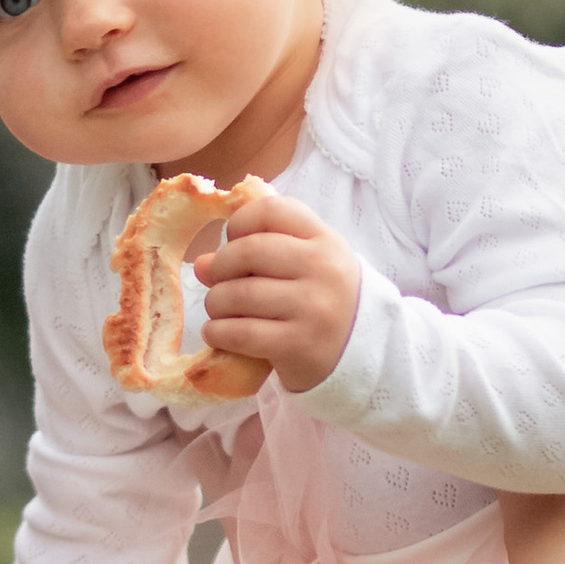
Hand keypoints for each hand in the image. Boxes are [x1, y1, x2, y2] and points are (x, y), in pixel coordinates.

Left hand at [197, 184, 362, 395]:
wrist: (362, 353)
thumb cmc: (324, 301)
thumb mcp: (305, 266)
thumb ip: (260, 254)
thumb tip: (202, 264)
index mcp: (325, 240)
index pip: (272, 210)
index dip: (240, 222)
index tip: (233, 240)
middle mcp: (323, 268)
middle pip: (250, 250)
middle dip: (220, 266)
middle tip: (216, 280)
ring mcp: (313, 307)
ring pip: (240, 294)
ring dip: (215, 302)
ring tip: (218, 309)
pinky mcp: (299, 344)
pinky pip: (241, 333)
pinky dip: (218, 332)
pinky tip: (217, 332)